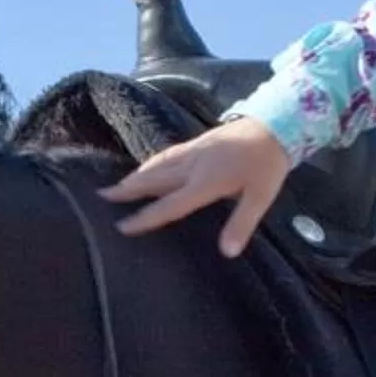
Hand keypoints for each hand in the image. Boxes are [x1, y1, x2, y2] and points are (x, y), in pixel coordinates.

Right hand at [97, 119, 293, 256]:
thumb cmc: (268, 163)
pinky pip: (167, 154)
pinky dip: (151, 163)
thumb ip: (241, 224)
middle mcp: (192, 166)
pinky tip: (147, 166)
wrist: (275, 123)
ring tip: (116, 185)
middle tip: (101, 196)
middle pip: (153, 180)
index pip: (169, 205)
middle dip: (127, 190)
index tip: (122, 226)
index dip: (145, 217)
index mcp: (205, 182)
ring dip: (135, 176)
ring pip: (157, 165)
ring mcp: (193, 151)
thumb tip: (228, 253)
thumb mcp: (260, 197)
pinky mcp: (197, 142)